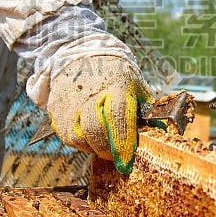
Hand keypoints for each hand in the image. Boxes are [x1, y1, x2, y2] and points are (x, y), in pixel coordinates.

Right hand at [46, 55, 151, 173]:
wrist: (82, 56)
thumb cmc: (116, 75)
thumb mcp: (136, 85)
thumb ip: (147, 111)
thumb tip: (159, 133)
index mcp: (116, 84)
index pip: (118, 115)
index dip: (122, 141)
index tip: (126, 161)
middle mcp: (90, 93)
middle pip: (95, 130)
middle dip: (108, 150)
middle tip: (119, 157)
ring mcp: (70, 102)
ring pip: (79, 138)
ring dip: (93, 146)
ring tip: (104, 140)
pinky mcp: (56, 111)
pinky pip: (68, 136)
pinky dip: (81, 141)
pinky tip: (89, 133)